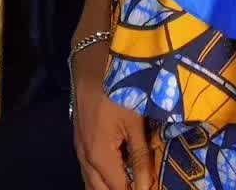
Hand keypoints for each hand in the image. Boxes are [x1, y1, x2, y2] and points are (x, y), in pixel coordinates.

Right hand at [72, 42, 153, 189]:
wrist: (91, 58)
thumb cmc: (118, 87)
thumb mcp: (134, 121)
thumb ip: (140, 156)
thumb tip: (146, 187)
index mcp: (100, 157)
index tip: (154, 187)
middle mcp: (86, 158)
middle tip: (141, 184)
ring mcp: (80, 148)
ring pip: (92, 182)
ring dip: (110, 186)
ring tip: (131, 179)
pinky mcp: (80, 138)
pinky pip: (89, 169)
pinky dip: (102, 176)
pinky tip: (117, 169)